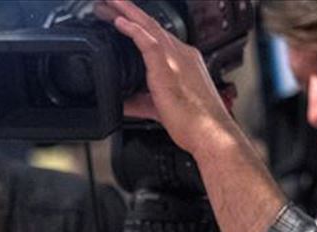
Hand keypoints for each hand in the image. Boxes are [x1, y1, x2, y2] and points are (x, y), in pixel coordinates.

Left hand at [95, 0, 235, 153]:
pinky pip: (148, 40)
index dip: (138, 26)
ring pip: (147, 26)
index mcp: (182, 62)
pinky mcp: (168, 67)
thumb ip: (139, 103)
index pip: (156, 37)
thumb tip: (122, 104)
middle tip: (107, 3)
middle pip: (150, 25)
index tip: (121, 20)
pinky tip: (118, 21)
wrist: (209, 133)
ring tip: (107, 3)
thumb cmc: (194, 124)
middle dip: (128, 11)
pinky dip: (132, 29)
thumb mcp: (159, 110)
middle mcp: (181, 54)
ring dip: (126, 12)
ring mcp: (175, 58)